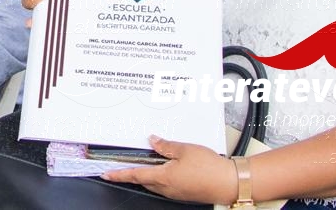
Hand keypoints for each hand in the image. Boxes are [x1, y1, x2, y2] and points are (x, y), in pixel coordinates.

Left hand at [99, 135, 237, 204]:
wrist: (229, 183)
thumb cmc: (210, 167)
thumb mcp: (184, 149)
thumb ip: (166, 145)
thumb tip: (153, 140)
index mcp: (163, 176)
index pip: (134, 174)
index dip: (118, 174)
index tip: (106, 173)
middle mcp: (166, 188)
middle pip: (143, 180)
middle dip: (132, 173)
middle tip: (123, 165)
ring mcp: (175, 193)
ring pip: (154, 184)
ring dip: (148, 175)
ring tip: (146, 163)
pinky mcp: (184, 194)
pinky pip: (166, 186)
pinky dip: (161, 177)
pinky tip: (166, 168)